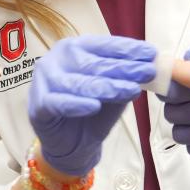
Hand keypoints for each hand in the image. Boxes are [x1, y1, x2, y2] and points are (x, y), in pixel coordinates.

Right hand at [29, 35, 156, 176]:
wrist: (73, 144)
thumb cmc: (93, 112)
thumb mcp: (114, 91)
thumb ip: (126, 78)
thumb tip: (150, 65)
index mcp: (75, 48)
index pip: (104, 45)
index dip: (129, 49)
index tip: (152, 54)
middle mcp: (57, 59)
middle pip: (94, 64)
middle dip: (124, 69)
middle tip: (147, 72)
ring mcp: (44, 81)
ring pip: (78, 83)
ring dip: (106, 87)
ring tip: (130, 90)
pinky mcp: (38, 105)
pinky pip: (58, 103)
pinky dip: (76, 104)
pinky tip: (93, 106)